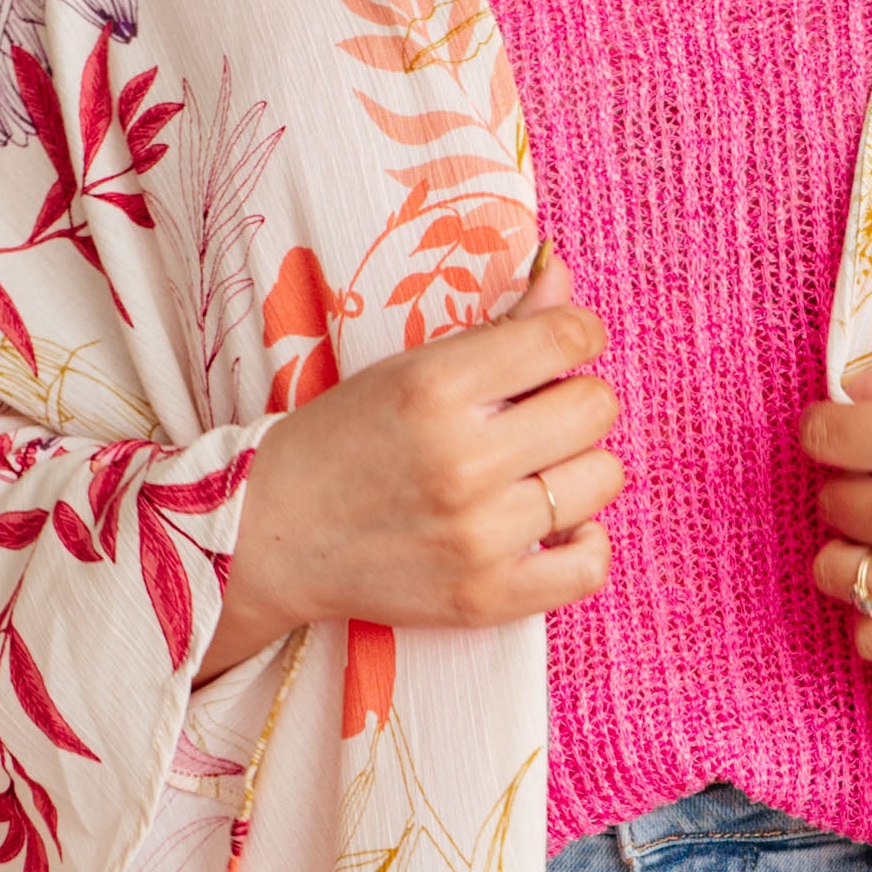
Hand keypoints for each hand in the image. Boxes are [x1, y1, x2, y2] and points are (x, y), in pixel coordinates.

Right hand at [201, 247, 620, 674]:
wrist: (271, 535)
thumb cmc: (342, 440)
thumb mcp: (409, 368)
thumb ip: (498, 325)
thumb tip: (563, 273)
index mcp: (436, 387)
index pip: (565, 339)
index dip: (578, 336)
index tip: (565, 349)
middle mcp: (462, 461)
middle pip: (594, 408)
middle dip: (574, 401)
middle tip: (536, 417)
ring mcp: (476, 536)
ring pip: (600, 479)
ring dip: (578, 469)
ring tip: (535, 472)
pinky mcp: (484, 597)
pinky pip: (588, 567)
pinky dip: (587, 543)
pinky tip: (559, 528)